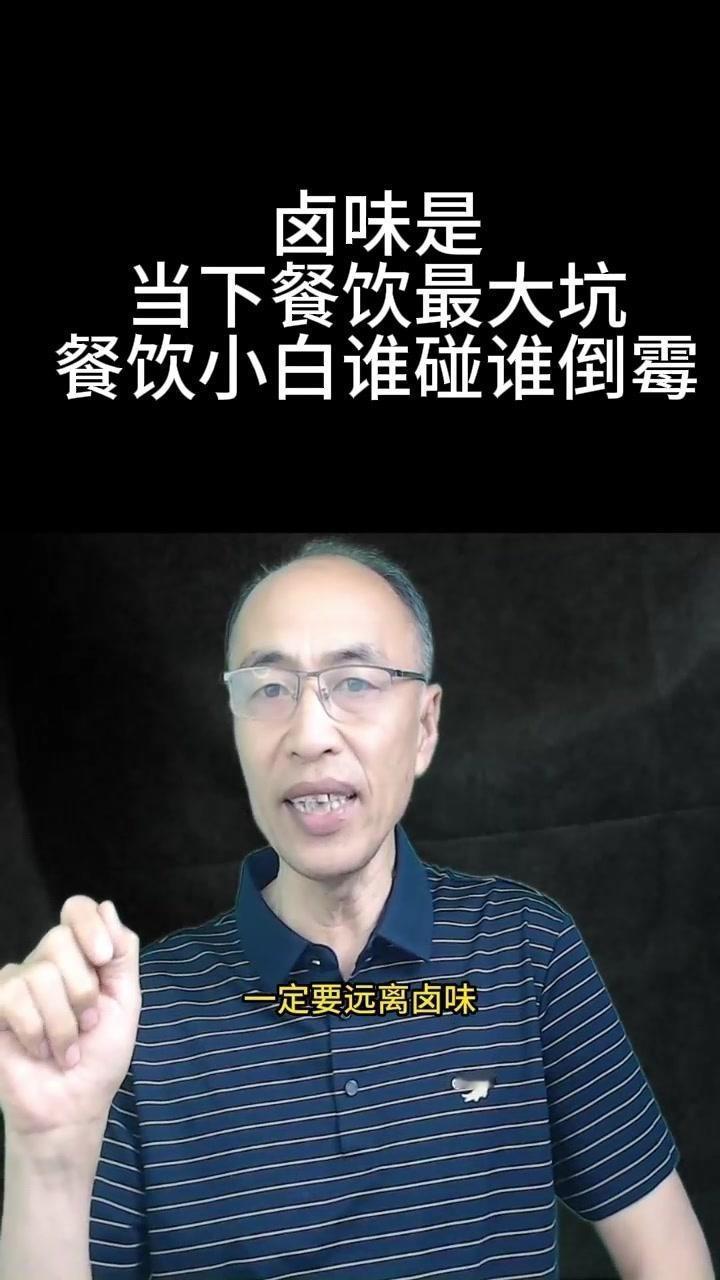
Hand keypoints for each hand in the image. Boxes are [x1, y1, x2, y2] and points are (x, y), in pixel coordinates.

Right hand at [0, 896, 140, 1137]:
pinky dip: (38, 1033)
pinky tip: (41, 1051)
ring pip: (40, 974)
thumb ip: (121, 953)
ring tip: (65, 1047)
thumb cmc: (99, 1058)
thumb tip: (106, 906)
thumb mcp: (125, 1001)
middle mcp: (45, 963)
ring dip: (63, 1023)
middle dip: (83, 990)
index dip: (89, 925)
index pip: (76, 908)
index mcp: (79, 956)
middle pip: (59, 938)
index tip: (103, 958)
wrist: (73, 1107)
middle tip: (88, 1024)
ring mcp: (16, 984)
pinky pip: (14, 998)